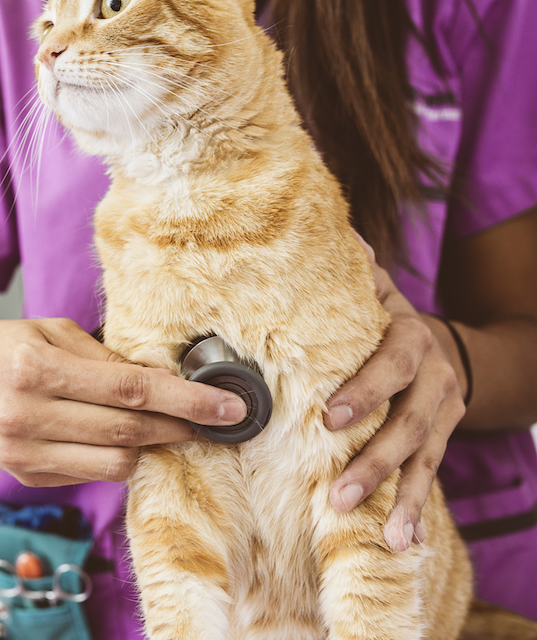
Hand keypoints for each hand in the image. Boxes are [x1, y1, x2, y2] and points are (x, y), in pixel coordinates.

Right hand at [0, 317, 247, 486]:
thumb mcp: (47, 332)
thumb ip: (104, 357)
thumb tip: (164, 380)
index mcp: (32, 369)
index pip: (128, 390)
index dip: (185, 400)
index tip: (227, 407)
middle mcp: (26, 416)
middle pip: (128, 430)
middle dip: (181, 426)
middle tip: (215, 419)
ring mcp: (25, 453)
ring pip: (116, 462)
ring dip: (150, 445)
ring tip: (167, 425)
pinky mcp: (27, 475)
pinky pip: (92, 473)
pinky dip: (116, 455)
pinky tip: (124, 437)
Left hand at [324, 243, 465, 551]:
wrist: (446, 343)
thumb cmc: (383, 317)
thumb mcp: (374, 289)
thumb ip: (353, 271)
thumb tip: (332, 233)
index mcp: (409, 339)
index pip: (390, 364)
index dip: (364, 391)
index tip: (329, 418)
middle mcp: (433, 379)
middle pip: (409, 424)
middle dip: (375, 461)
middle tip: (339, 493)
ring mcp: (443, 414)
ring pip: (424, 459)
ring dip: (400, 498)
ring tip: (381, 533)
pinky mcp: (442, 442)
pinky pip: (431, 479)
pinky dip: (418, 511)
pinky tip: (404, 542)